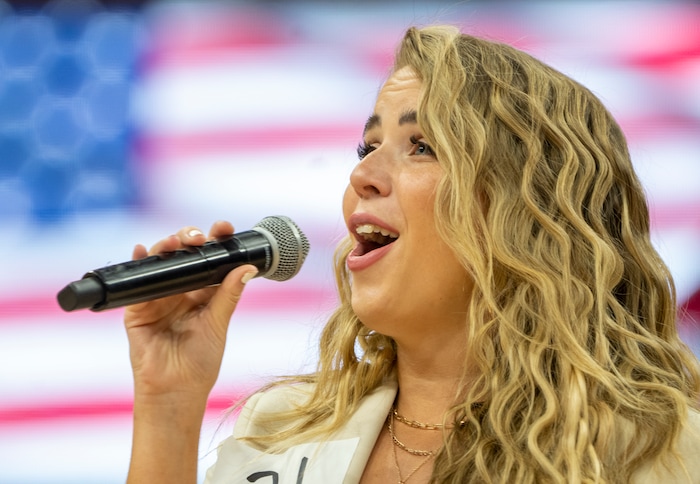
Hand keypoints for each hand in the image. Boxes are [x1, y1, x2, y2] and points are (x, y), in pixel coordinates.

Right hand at [124, 220, 256, 400]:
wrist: (176, 390)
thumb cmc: (200, 362)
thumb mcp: (218, 324)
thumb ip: (228, 295)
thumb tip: (248, 268)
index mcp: (203, 293)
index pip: (210, 260)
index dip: (216, 241)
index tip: (225, 228)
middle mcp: (180, 291)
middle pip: (184, 255)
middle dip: (191, 238)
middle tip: (200, 237)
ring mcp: (158, 297)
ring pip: (161, 262)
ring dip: (166, 246)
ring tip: (176, 241)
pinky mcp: (138, 308)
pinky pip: (137, 281)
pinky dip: (138, 263)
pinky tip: (141, 250)